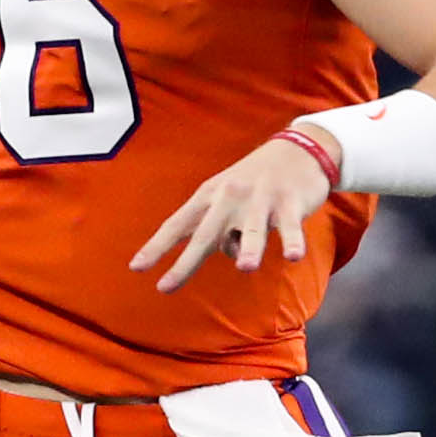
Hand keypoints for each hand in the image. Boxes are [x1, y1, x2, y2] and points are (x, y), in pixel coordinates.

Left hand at [131, 131, 336, 291]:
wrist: (299, 149)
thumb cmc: (256, 182)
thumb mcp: (230, 199)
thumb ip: (223, 229)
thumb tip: (228, 255)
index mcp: (210, 195)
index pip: (177, 225)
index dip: (156, 247)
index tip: (136, 268)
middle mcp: (230, 197)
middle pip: (205, 234)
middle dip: (186, 262)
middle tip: (167, 287)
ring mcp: (261, 199)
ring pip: (252, 228)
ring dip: (250, 247)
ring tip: (246, 267)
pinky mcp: (290, 202)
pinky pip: (289, 226)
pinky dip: (292, 241)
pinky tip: (293, 256)